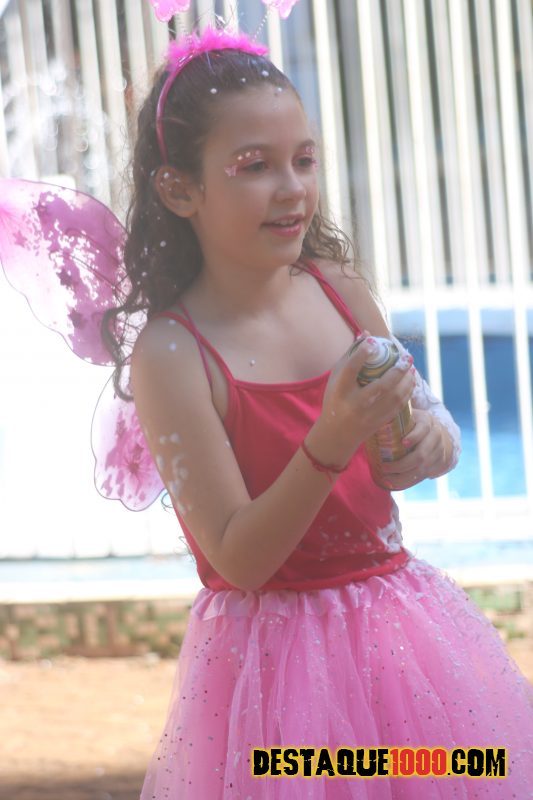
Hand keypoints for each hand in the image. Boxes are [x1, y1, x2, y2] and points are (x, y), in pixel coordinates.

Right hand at [319, 333, 416, 465]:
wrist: (336, 434)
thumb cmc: (335, 399)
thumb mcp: (335, 379)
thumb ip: (350, 357)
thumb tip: (367, 335)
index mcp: (340, 391)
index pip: (351, 369)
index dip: (362, 353)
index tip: (373, 341)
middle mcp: (355, 404)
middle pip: (381, 386)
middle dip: (397, 370)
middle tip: (406, 357)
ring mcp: (368, 415)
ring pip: (394, 397)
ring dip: (406, 381)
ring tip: (410, 368)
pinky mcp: (379, 423)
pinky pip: (398, 407)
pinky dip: (407, 393)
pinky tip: (410, 382)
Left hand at [379, 408, 452, 489]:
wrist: (439, 433)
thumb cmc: (413, 424)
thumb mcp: (407, 416)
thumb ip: (392, 417)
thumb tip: (369, 422)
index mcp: (427, 421)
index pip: (423, 428)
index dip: (414, 437)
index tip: (402, 443)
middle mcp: (436, 437)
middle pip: (421, 455)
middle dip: (401, 465)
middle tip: (384, 468)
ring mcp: (440, 452)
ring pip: (422, 470)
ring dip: (402, 477)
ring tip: (386, 479)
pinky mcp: (440, 464)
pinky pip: (423, 477)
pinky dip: (408, 482)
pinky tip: (394, 484)